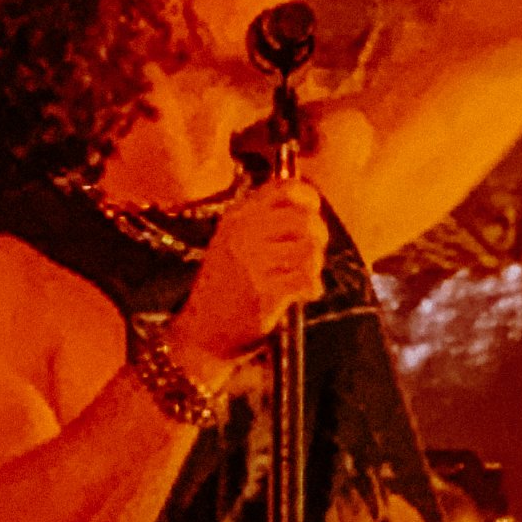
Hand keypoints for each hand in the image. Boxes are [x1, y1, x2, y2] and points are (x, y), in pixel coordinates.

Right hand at [169, 182, 328, 384]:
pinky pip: (306, 278)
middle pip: (304, 218)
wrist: (202, 333)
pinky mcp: (264, 293)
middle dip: (319, 235)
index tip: (312, 214)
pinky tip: (306, 294)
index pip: (285, 188)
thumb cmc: (224, 287)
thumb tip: (308, 207)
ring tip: (306, 275)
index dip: (308, 198)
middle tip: (313, 253)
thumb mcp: (232, 241)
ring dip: (316, 264)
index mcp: (237, 216)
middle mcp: (243, 234)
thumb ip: (264, 221)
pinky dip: (313, 286)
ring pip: (309, 248)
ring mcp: (253, 263)